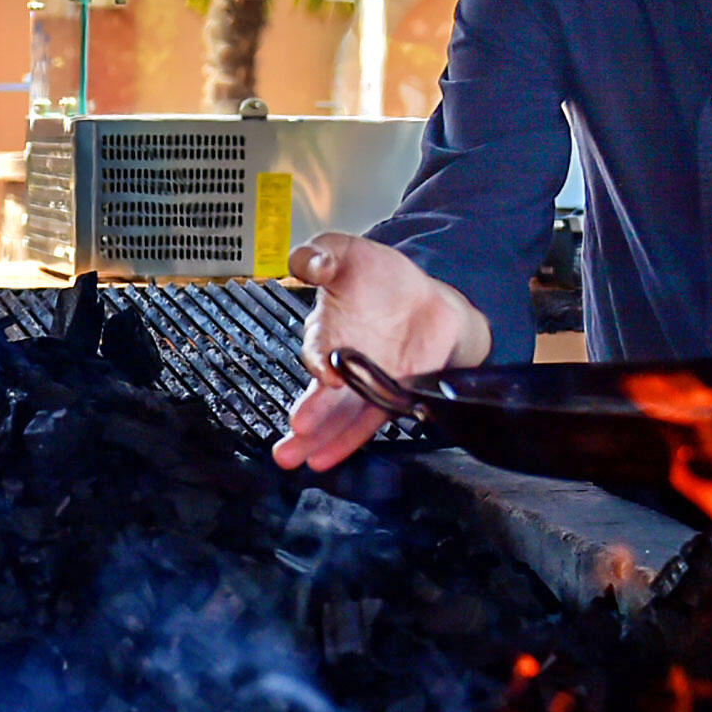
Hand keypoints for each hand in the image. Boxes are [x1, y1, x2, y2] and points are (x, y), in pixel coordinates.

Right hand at [270, 233, 491, 472]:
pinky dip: (348, 440)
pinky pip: (368, 422)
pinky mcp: (390, 395)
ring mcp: (365, 383)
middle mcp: (342, 362)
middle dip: (305, 421)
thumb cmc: (378, 277)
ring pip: (339, 416)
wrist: (423, 297)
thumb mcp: (347, 252)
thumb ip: (321, 254)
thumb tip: (309, 262)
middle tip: (287, 444)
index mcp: (328, 330)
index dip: (318, 362)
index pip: (317, 350)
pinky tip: (325, 458)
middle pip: (320, 396)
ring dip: (320, 439)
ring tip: (299, 458)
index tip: (324, 374)